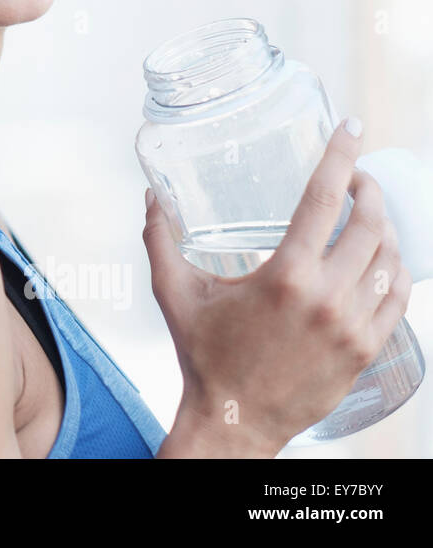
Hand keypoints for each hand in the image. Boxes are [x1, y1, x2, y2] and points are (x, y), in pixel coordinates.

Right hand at [143, 117, 413, 455]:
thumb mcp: (174, 293)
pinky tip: (382, 260)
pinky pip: (398, 299)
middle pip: (369, 224)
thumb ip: (159, 239)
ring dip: (386, 227)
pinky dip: (396, 271)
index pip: (323, 199)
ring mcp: (353, 326)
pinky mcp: (367, 350)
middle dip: (369, 189)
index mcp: (284, 276)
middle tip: (357, 176)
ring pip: (391, 260)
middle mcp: (326, 298)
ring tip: (370, 215)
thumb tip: (150, 197)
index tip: (351, 127)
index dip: (340, 156)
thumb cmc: (203, 355)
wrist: (234, 420)